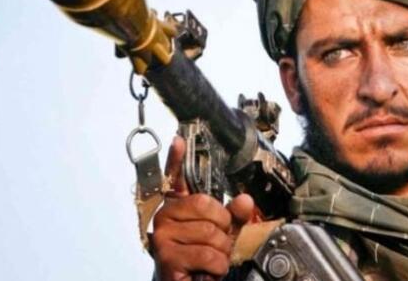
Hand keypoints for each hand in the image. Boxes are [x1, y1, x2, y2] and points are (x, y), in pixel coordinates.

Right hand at [151, 136, 254, 280]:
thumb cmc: (200, 259)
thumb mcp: (221, 233)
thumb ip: (233, 215)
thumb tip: (245, 200)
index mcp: (177, 206)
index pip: (175, 177)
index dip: (176, 158)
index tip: (179, 140)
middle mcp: (165, 216)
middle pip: (208, 207)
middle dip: (223, 229)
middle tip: (217, 243)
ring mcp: (163, 236)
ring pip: (211, 234)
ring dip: (221, 252)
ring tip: (211, 259)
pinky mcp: (167, 257)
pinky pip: (208, 254)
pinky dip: (217, 266)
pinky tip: (208, 270)